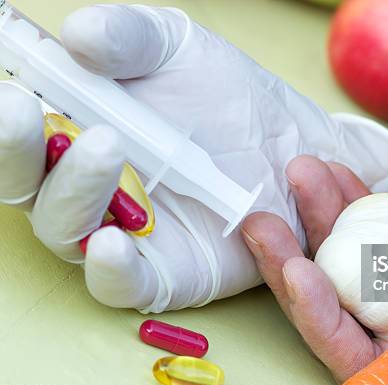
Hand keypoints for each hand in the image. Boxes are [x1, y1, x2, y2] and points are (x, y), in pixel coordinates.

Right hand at [0, 5, 387, 311]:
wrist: (294, 146)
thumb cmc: (230, 96)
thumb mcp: (181, 51)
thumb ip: (131, 38)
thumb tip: (77, 34)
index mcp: (79, 127)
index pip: (24, 125)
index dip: (7, 111)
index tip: (8, 79)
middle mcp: (87, 185)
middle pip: (27, 182)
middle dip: (18, 149)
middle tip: (27, 108)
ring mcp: (123, 231)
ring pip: (65, 230)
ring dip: (73, 192)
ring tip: (105, 145)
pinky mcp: (164, 272)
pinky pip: (121, 283)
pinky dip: (110, 267)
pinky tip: (112, 240)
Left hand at [243, 158, 387, 384]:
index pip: (366, 357)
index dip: (325, 323)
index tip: (298, 274)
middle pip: (343, 300)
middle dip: (296, 263)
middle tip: (263, 222)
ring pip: (356, 251)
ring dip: (323, 216)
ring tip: (302, 173)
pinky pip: (387, 217)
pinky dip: (363, 194)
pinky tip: (340, 170)